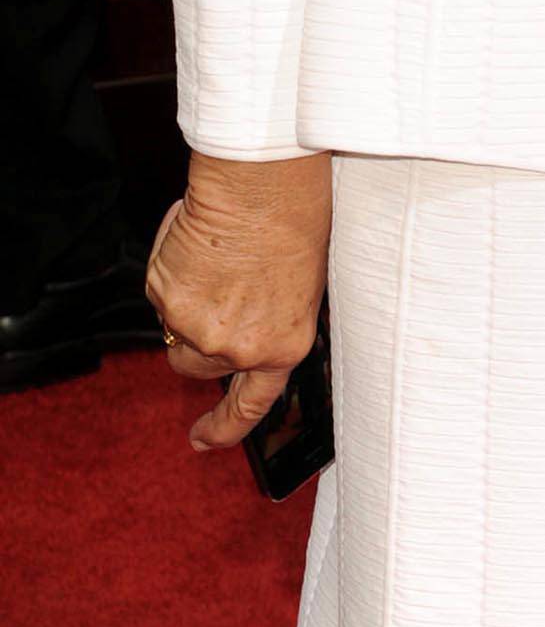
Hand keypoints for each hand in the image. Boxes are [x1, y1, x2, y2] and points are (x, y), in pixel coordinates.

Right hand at [146, 151, 330, 453]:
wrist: (264, 185)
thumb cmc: (298, 221)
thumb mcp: (304, 287)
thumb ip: (271, 320)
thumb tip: (241, 325)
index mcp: (283, 347)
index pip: (250, 406)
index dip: (224, 429)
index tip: (201, 441)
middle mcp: (237, 348)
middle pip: (197, 365)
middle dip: (198, 340)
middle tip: (215, 296)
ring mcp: (196, 326)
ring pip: (175, 331)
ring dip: (184, 307)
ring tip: (214, 260)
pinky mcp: (165, 296)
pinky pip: (159, 292)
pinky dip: (171, 269)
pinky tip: (198, 239)